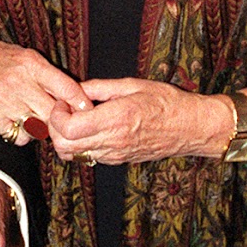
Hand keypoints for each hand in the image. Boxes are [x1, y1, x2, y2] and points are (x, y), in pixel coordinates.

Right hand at [0, 39, 91, 145]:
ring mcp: (4, 102)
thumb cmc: (0, 60)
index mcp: (32, 65)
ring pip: (38, 128)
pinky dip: (21, 134)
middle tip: (62, 123)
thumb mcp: (27, 58)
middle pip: (54, 113)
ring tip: (33, 118)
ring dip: (40, 127)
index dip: (81, 103)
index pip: (66, 88)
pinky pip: (19, 137)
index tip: (88, 111)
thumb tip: (77, 97)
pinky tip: (15, 122)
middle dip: (60, 120)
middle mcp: (19, 83)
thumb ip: (50, 76)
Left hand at [49, 78, 229, 163]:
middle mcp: (113, 141)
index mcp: (115, 119)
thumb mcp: (133, 85)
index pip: (68, 128)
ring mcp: (115, 154)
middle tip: (65, 111)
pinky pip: (89, 157)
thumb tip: (77, 88)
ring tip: (77, 120)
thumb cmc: (168, 103)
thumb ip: (100, 87)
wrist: (192, 128)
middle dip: (55, 128)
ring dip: (66, 139)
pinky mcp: (118, 160)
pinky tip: (91, 128)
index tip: (64, 102)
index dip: (56, 115)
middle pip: (64, 147)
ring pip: (73, 155)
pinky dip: (81, 145)